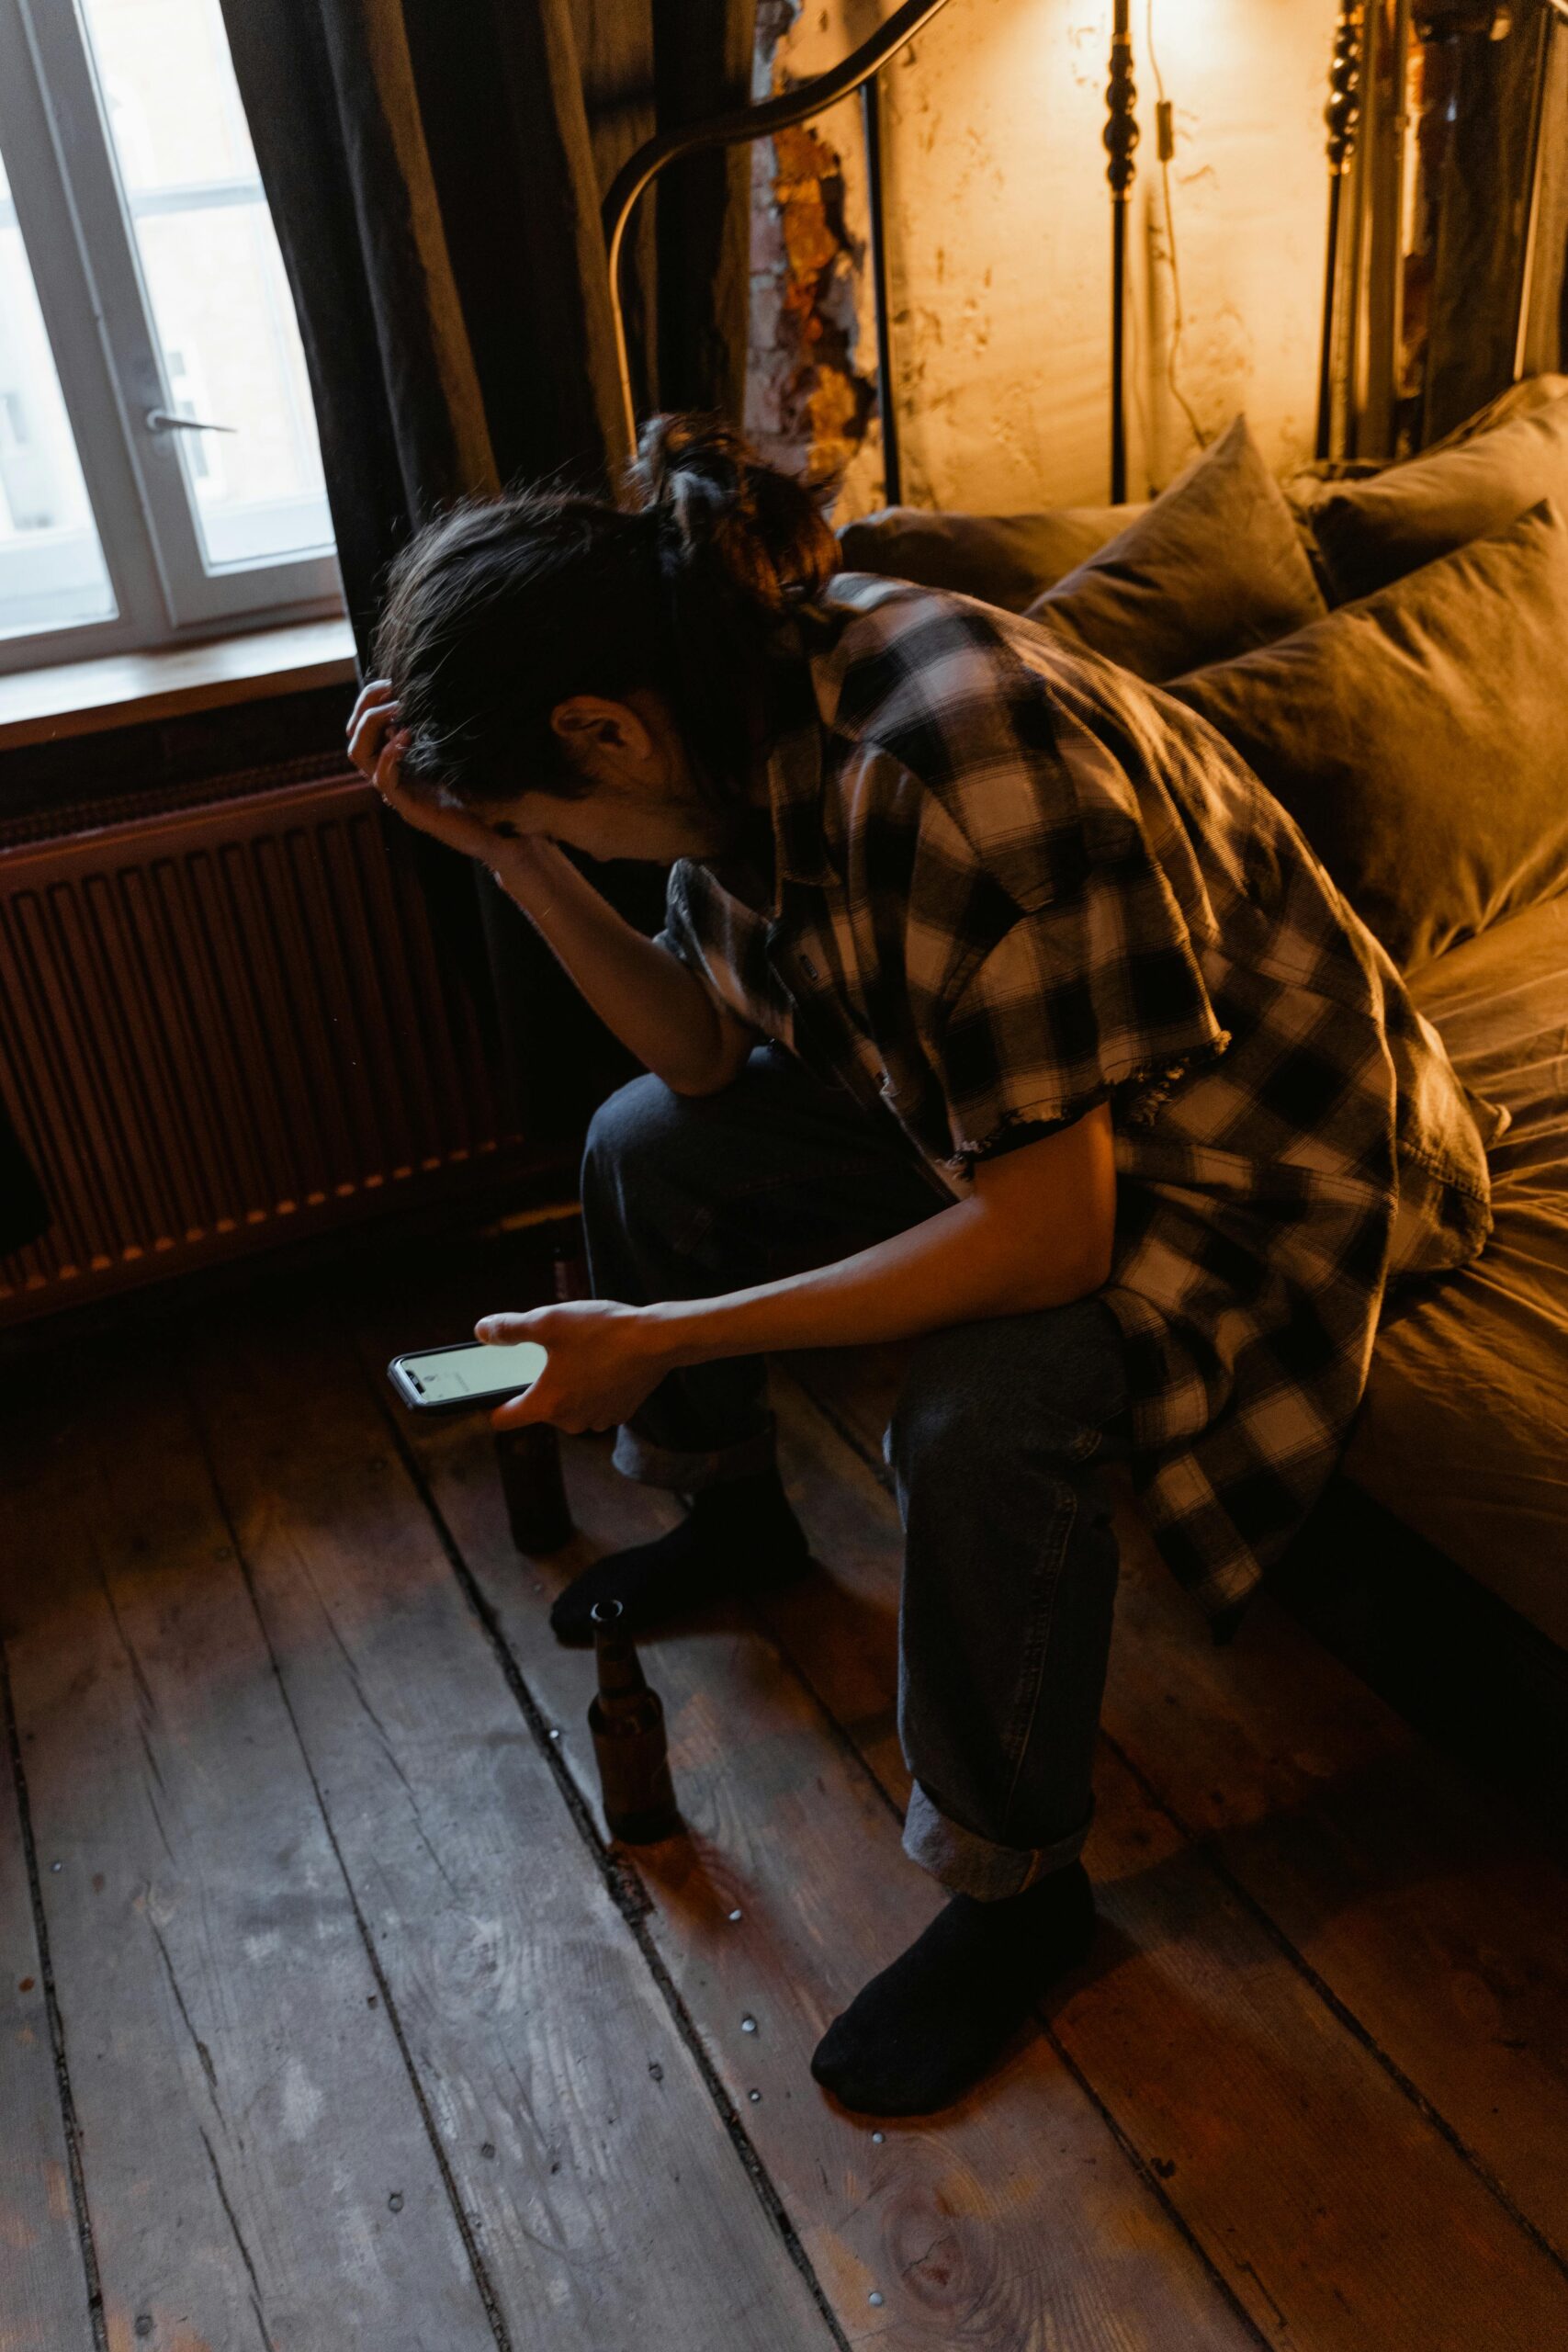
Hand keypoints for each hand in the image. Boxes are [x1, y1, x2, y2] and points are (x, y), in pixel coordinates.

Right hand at [346, 677, 507, 864]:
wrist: (489, 830)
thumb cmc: (474, 790)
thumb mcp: (449, 751)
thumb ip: (433, 729)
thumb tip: (427, 694)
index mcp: (395, 761)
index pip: (362, 727)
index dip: (370, 700)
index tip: (391, 682)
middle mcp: (388, 775)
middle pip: (354, 738)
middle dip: (366, 707)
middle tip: (390, 690)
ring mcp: (395, 793)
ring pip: (359, 756)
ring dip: (373, 725)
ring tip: (395, 708)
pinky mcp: (407, 808)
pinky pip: (383, 779)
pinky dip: (390, 755)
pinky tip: (406, 736)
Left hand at [475, 1301, 672, 1433]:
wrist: (657, 1341)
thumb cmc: (602, 1332)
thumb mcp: (548, 1321)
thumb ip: (510, 1329)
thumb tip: (482, 1331)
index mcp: (547, 1404)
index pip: (503, 1420)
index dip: (493, 1406)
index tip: (495, 1392)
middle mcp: (570, 1421)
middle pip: (540, 1408)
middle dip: (543, 1384)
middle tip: (555, 1353)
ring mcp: (598, 1420)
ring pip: (570, 1406)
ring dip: (571, 1386)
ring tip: (583, 1355)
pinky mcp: (620, 1413)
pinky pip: (595, 1404)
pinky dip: (594, 1389)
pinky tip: (604, 1364)